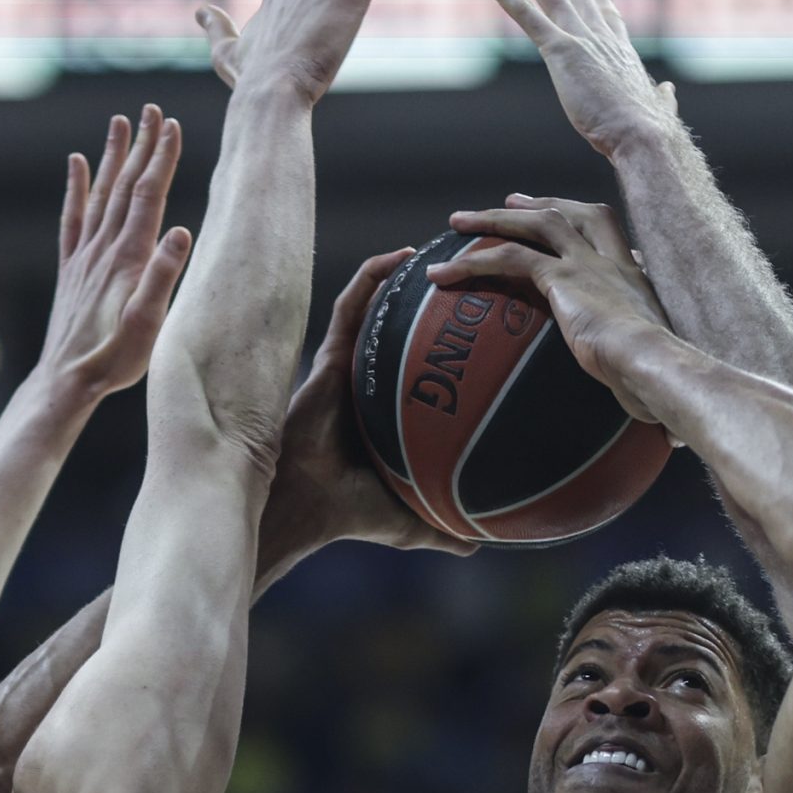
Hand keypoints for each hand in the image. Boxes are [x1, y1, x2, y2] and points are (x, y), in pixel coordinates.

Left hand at [32, 108, 193, 398]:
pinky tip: (78, 164)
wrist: (65, 382)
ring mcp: (84, 257)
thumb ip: (163, 278)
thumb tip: (182, 231)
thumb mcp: (147, 326)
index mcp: (128, 258)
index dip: (161, 159)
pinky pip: (73, 218)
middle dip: (141, 146)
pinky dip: (77, 187)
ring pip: (100, 194)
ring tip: (120, 122)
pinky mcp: (72, 270)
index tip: (173, 125)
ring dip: (113, 156)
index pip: (148, 196)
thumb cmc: (113, 361)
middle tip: (151, 110)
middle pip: (125, 186)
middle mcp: (103, 250)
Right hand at [274, 250, 478, 556]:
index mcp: (389, 410)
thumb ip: (445, 530)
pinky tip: (400, 256)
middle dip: (436, 296)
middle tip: (475, 269)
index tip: (487, 320)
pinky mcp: (328, 355)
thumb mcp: (409, 521)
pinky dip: (372, 278)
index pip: (424, 367)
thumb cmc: (348, 514)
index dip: (451, 343)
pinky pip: (351, 305)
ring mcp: (349, 363)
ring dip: (405, 274)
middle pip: (407, 327)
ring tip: (443, 247)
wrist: (305, 504)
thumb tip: (483, 545)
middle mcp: (371, 380)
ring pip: (380, 305)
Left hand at [428, 196, 675, 431]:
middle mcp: (611, 260)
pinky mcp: (561, 277)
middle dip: (536, 205)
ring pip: (535, 224)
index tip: (559, 215)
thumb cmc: (658, 377)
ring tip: (459, 222)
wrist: (655, 362)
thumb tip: (658, 415)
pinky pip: (508, 258)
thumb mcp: (652, 363)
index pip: (606, 230)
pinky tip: (442, 275)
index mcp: (633, 276)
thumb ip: (642, 367)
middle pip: (570, 214)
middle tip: (508, 202)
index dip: (578, 217)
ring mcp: (586, 263)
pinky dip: (470, 263)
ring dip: (494, 220)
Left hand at [484, 0, 679, 160]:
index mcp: (621, 51)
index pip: (607, 17)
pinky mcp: (561, 49)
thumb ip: (662, 97)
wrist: (641, 133)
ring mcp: (580, 38)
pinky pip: (527, 15)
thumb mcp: (658, 108)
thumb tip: (669, 91)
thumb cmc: (648, 129)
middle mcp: (600, 35)